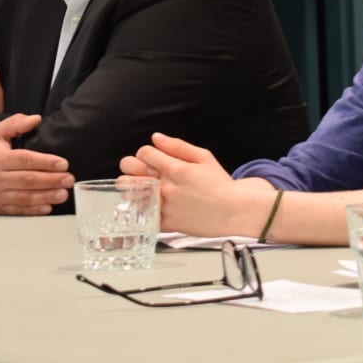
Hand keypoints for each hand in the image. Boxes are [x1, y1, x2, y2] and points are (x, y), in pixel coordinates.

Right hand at [0, 113, 72, 214]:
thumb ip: (15, 124)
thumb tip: (36, 119)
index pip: (26, 160)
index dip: (46, 162)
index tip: (63, 163)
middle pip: (28, 180)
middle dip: (51, 181)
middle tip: (69, 180)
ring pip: (25, 197)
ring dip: (46, 197)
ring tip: (63, 194)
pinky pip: (17, 210)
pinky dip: (33, 210)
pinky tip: (47, 207)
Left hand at [123, 132, 267, 235]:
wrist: (233, 212)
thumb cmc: (220, 185)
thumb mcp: (204, 157)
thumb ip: (178, 146)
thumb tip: (157, 138)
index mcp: (175, 169)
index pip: (144, 153)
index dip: (147, 152)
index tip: (153, 157)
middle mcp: (166, 188)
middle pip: (129, 170)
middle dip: (132, 166)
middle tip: (142, 170)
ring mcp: (164, 207)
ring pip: (130, 192)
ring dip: (133, 186)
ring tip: (143, 186)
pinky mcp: (165, 224)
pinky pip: (140, 213)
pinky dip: (141, 207)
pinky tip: (149, 204)